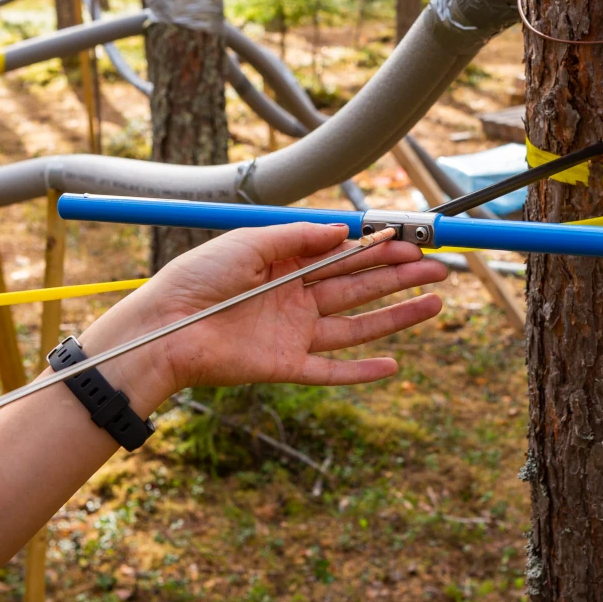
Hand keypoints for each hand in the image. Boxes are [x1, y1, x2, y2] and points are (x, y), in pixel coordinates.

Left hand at [81, 222, 446, 409]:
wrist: (164, 326)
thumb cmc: (198, 278)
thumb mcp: (250, 243)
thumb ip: (299, 238)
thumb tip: (345, 229)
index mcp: (288, 265)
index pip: (345, 255)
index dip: (380, 249)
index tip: (413, 241)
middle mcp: (296, 298)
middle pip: (360, 287)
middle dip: (399, 277)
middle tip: (438, 270)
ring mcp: (294, 333)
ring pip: (356, 324)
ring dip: (395, 316)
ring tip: (434, 304)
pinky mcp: (286, 366)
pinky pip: (332, 371)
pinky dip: (362, 371)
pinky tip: (394, 365)